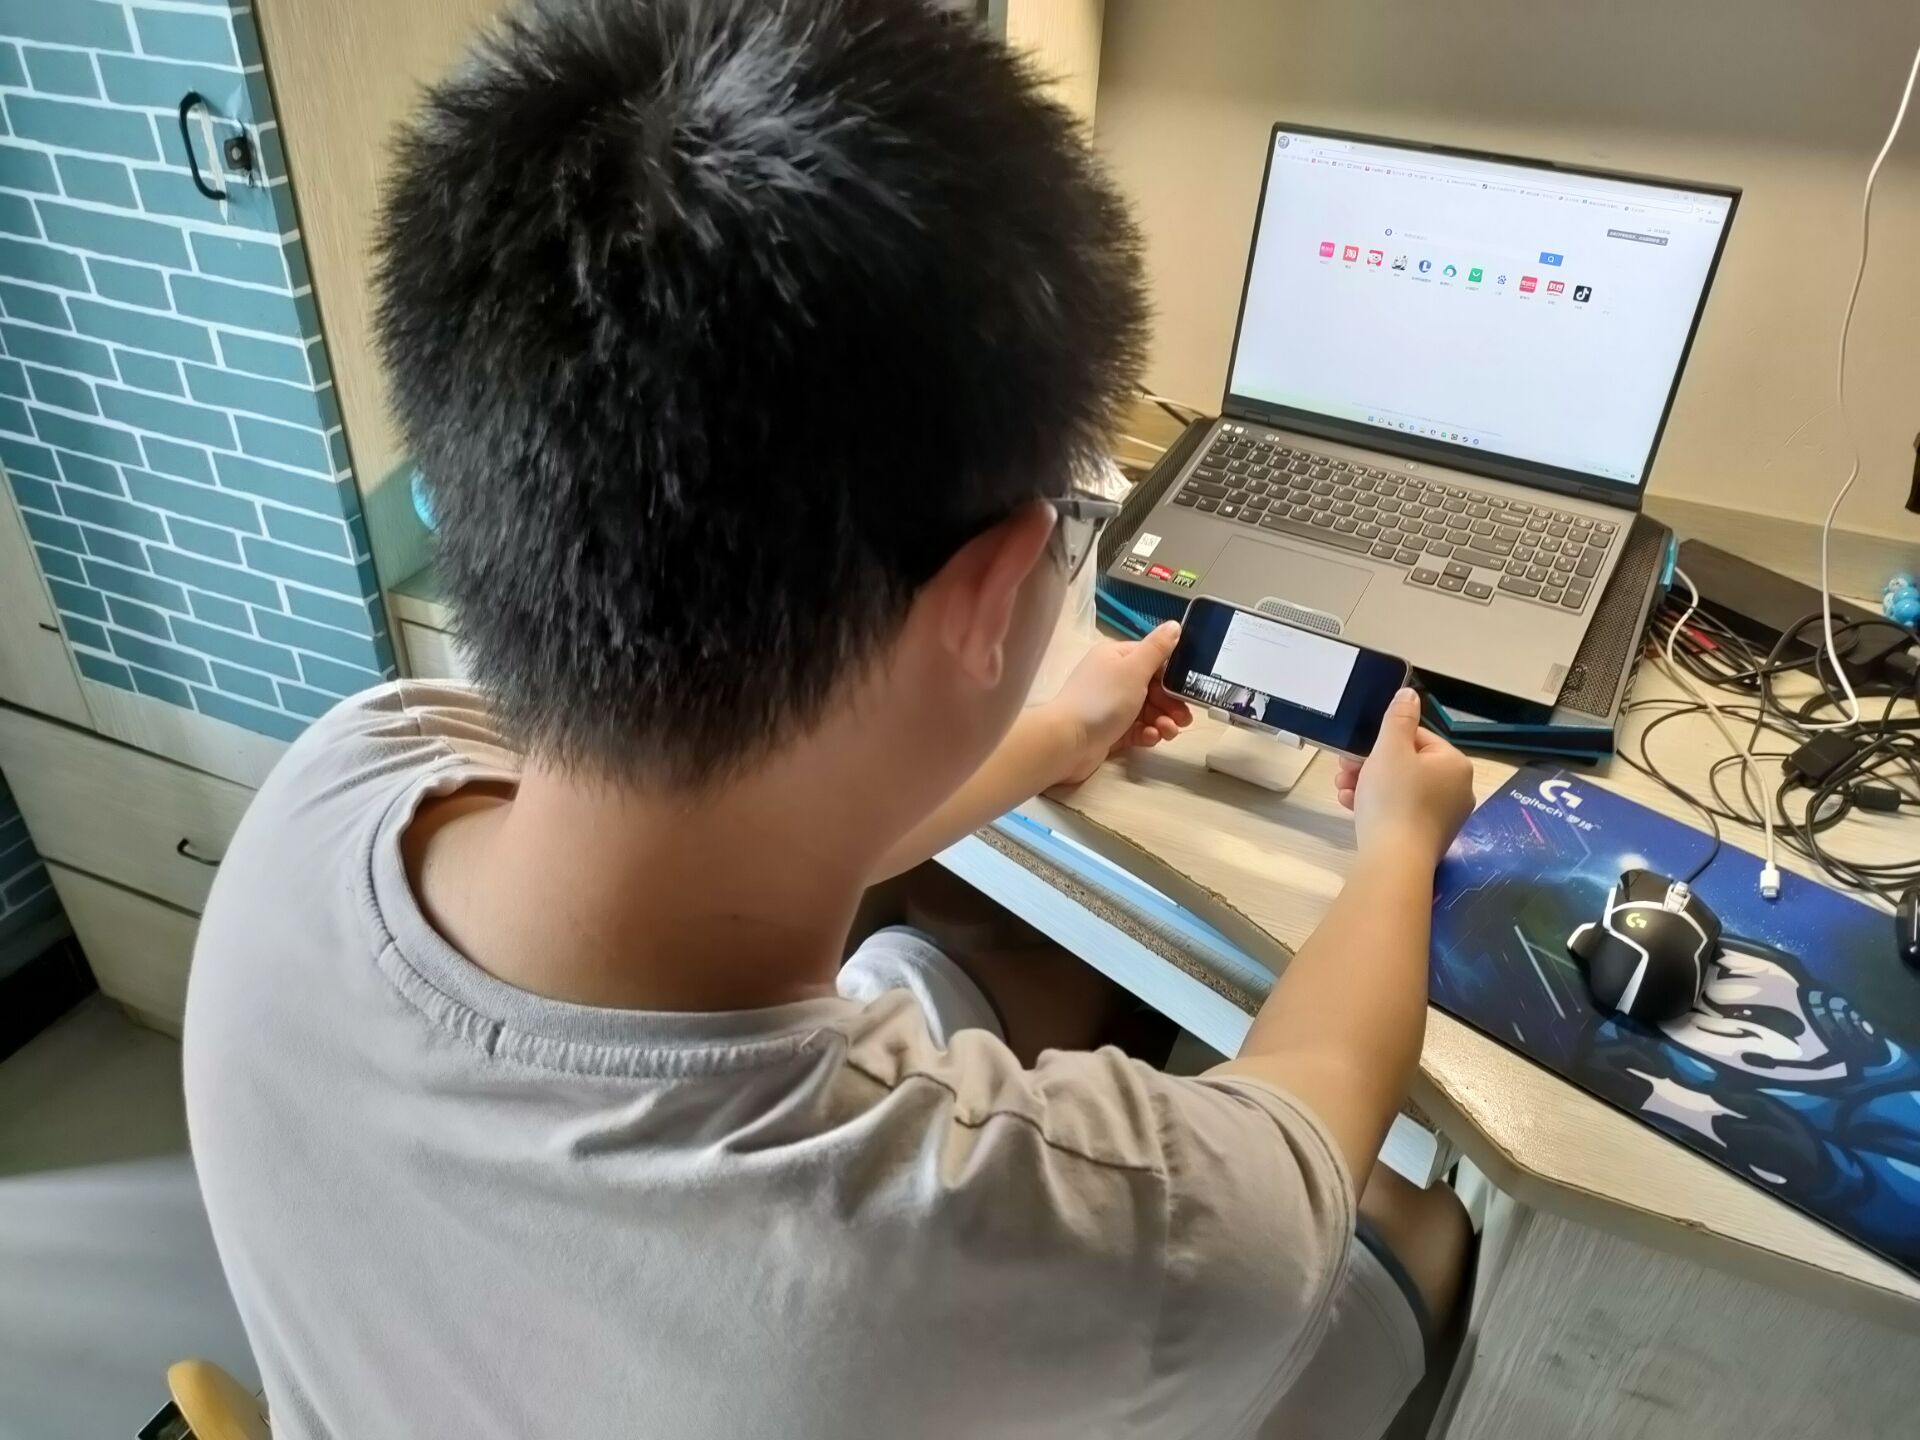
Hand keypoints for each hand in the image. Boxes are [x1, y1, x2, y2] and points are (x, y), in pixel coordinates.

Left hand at [1043, 623, 1193, 784]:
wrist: (1068, 741)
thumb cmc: (1103, 700)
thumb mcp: (1134, 669)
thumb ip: (1157, 648)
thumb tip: (1175, 625)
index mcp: (1116, 657)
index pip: (1153, 659)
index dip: (1173, 674)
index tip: (1189, 688)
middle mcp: (1112, 678)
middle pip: (1153, 688)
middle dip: (1171, 703)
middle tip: (1184, 718)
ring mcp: (1111, 706)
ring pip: (1148, 711)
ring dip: (1163, 720)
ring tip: (1168, 732)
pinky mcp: (1111, 731)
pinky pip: (1137, 729)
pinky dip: (1148, 733)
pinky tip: (1152, 738)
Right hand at [1332, 688, 1473, 865]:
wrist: (1394, 860)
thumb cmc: (1393, 798)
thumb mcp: (1390, 749)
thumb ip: (1398, 717)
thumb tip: (1409, 694)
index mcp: (1455, 765)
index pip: (1417, 738)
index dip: (1383, 740)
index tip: (1355, 749)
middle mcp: (1457, 790)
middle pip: (1407, 765)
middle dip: (1370, 764)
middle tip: (1343, 769)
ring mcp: (1444, 818)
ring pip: (1400, 789)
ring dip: (1367, 784)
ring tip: (1342, 789)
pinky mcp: (1427, 839)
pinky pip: (1400, 812)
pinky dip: (1376, 806)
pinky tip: (1351, 807)